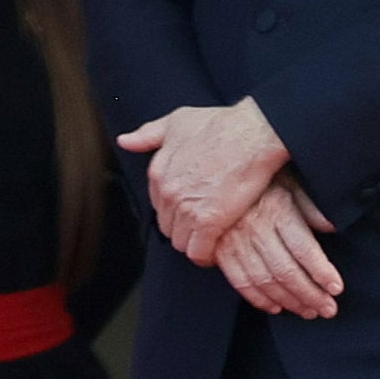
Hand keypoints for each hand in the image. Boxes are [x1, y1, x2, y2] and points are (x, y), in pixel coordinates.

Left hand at [118, 98, 288, 262]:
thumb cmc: (221, 124)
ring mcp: (186, 209)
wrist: (254, 133)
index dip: (175, 210)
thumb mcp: (178, 121)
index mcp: (158, 172)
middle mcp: (167, 193)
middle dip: (183, 228)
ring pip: (181, 242)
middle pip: (167, 226)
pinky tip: (215, 253)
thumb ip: (149, 134)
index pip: (158, 205)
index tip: (190, 211)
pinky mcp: (209, 222)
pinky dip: (205, 256)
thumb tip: (125, 141)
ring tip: (211, 239)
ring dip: (194, 243)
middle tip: (203, 226)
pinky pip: (198, 252)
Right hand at [210, 175, 342, 319]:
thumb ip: (310, 205)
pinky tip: (276, 307)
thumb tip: (332, 227)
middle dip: (310, 295)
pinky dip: (258, 299)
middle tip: (327, 309)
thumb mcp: (288, 181)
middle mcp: (256, 230)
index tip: (336, 289)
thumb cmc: (259, 179)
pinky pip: (239, 281)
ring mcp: (235, 242)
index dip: (321, 272)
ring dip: (288, 301)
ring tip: (308, 311)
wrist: (212, 173)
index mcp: (277, 211)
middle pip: (286, 270)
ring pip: (264, 280)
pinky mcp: (219, 251)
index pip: (304, 249)